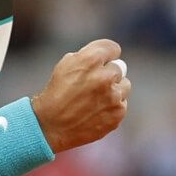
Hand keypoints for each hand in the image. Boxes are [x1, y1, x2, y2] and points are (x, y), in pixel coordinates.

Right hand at [31, 39, 131, 153]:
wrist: (51, 126)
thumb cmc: (56, 93)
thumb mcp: (65, 65)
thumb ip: (88, 56)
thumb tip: (106, 56)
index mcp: (90, 60)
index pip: (113, 48)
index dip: (107, 54)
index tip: (103, 61)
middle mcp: (105, 77)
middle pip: (119, 67)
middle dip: (108, 73)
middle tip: (94, 83)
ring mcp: (113, 97)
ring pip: (124, 85)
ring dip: (114, 89)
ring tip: (95, 98)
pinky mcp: (118, 113)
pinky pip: (122, 104)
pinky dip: (112, 106)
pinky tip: (96, 111)